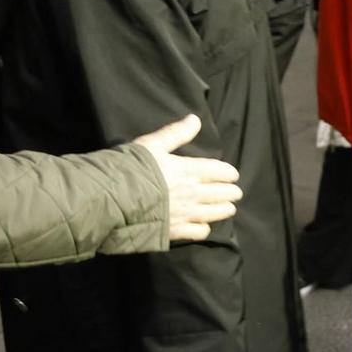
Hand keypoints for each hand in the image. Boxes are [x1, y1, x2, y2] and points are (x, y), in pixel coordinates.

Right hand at [132, 113, 239, 241]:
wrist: (115, 199)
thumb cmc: (132, 168)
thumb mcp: (153, 144)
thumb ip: (176, 133)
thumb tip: (195, 119)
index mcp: (188, 170)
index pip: (218, 171)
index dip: (228, 173)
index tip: (233, 175)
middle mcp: (192, 193)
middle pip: (221, 194)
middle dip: (231, 192)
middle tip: (236, 192)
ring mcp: (185, 214)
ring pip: (214, 213)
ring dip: (224, 210)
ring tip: (229, 208)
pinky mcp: (175, 231)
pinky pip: (198, 232)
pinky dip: (204, 228)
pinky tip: (204, 225)